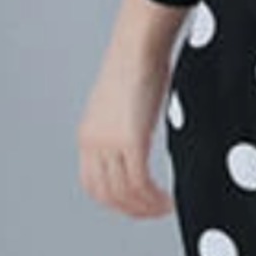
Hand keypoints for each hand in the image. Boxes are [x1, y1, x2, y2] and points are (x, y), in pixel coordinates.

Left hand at [77, 0, 179, 218]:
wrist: (139, 43)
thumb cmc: (139, 60)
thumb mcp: (127, 99)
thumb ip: (129, 122)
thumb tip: (146, 130)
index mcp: (88, 134)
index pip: (93, 184)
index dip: (114, 200)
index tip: (136, 202)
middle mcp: (92, 143)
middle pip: (106, 194)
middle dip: (130, 209)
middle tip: (153, 212)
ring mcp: (109, 143)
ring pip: (123, 194)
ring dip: (144, 207)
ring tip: (164, 208)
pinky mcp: (131, 140)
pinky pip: (140, 183)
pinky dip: (153, 199)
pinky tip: (168, 200)